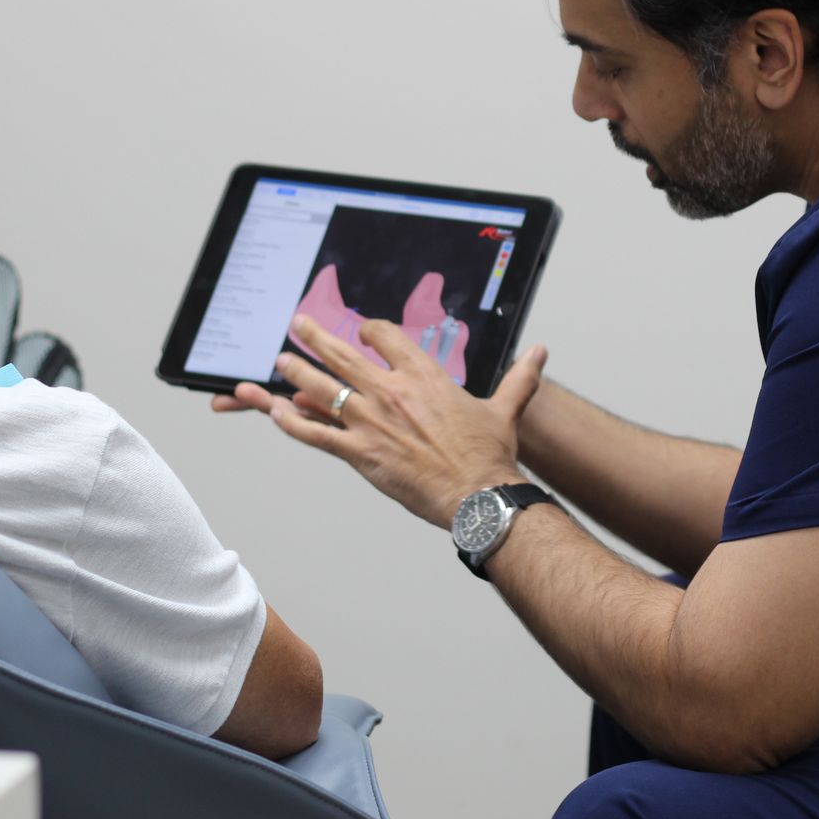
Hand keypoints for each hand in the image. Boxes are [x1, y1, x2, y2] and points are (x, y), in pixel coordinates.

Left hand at [217, 314, 548, 526]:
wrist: (478, 494)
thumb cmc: (489, 454)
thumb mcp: (505, 409)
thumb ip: (520, 377)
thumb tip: (540, 352)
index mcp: (424, 376)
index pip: (386, 337)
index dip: (370, 330)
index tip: (363, 331)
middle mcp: (392, 392)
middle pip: (343, 355)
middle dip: (316, 337)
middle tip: (297, 324)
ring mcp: (372, 422)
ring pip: (322, 389)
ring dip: (297, 372)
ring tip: (280, 360)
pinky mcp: (360, 454)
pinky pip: (316, 435)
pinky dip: (293, 423)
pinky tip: (277, 413)